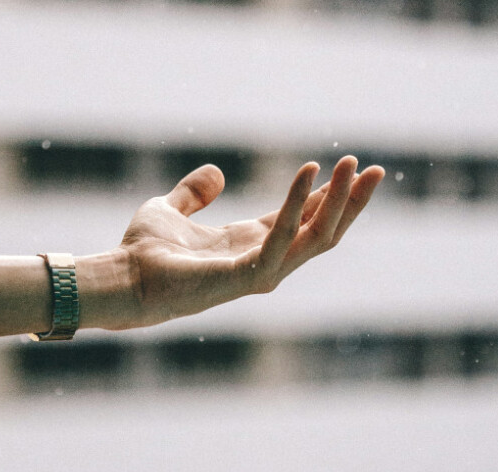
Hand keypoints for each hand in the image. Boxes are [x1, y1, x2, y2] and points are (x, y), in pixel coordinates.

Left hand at [76, 156, 383, 329]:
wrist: (122, 278)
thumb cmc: (142, 252)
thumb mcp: (170, 209)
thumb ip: (194, 192)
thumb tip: (216, 173)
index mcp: (251, 245)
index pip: (304, 221)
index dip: (329, 195)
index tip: (354, 168)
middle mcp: (263, 261)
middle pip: (322, 232)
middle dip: (351, 202)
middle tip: (375, 169)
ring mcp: (259, 272)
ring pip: (316, 238)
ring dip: (338, 201)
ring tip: (354, 166)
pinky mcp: (247, 275)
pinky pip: (283, 236)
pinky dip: (298, 204)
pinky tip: (308, 172)